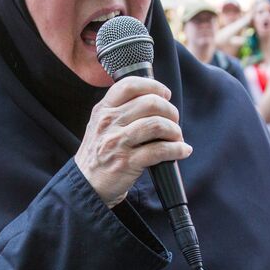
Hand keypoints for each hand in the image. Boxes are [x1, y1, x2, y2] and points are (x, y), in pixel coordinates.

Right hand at [75, 76, 190, 206]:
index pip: (130, 85)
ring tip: (177, 137)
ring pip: (157, 125)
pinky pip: (160, 150)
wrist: (87, 184)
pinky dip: (177, 149)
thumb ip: (120, 110)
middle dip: (170, 111)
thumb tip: (156, 100)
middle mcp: (109, 123)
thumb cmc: (99, 153)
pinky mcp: (127, 162)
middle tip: (174, 120)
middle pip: (150, 103)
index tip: (165, 95)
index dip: (154, 86)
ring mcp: (117, 142)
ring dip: (175, 131)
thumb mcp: (100, 125)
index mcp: (103, 110)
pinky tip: (182, 151)